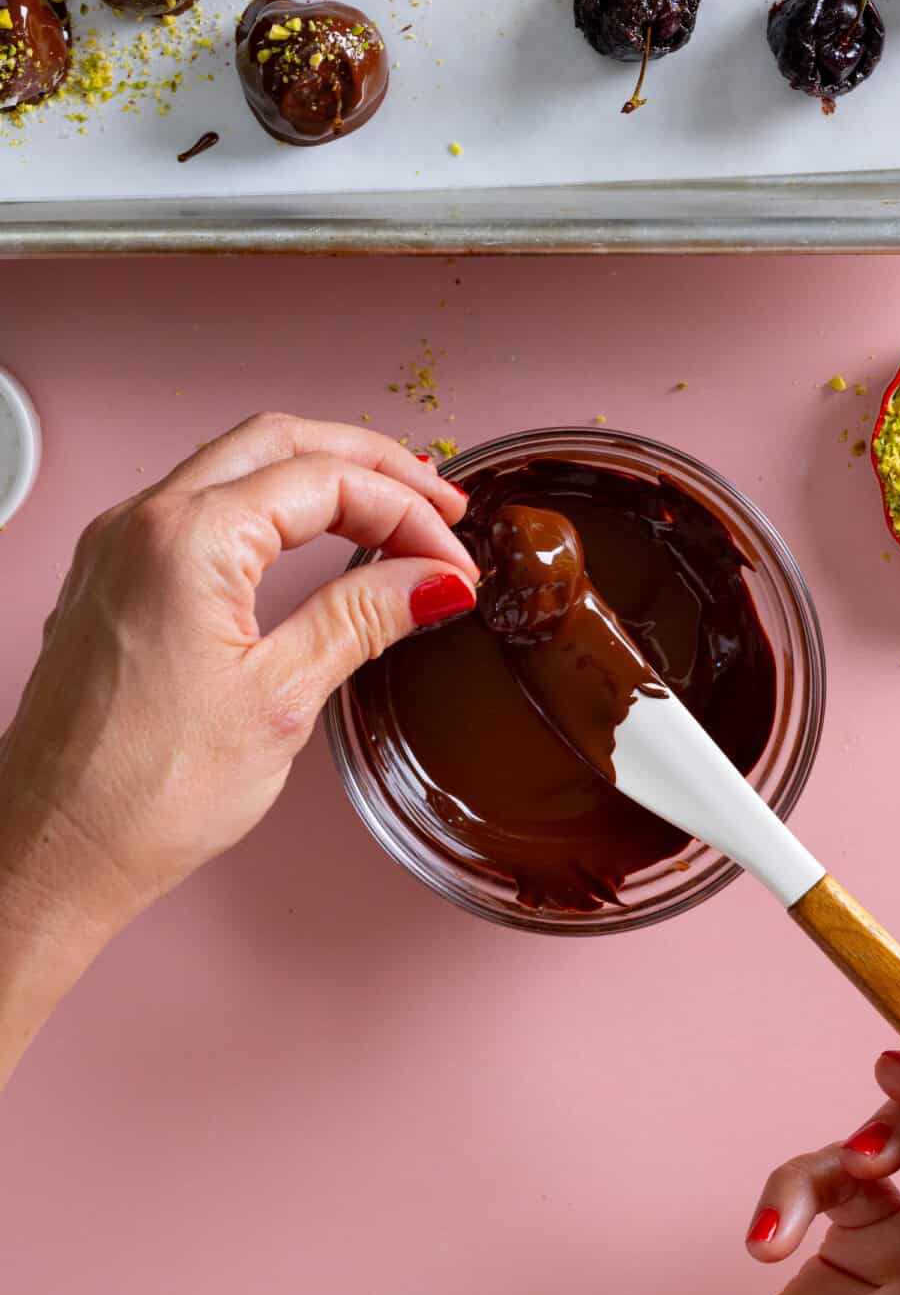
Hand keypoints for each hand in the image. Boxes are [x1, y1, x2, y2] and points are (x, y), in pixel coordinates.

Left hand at [0, 414, 477, 1074]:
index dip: (405, 512)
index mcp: (186, 538)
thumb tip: (435, 580)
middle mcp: (141, 522)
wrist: (52, 853)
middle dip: (368, 462)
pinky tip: (310, 539)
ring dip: (318, 476)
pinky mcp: (112, 580)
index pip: (324, 481)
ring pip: (235, 464)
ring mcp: (119, 547)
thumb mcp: (281, 698)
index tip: (453, 562)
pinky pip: (200, 506)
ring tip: (389, 511)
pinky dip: (268, 506)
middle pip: (278, 441)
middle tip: (437, 503)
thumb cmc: (145, 792)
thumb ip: (361, 618)